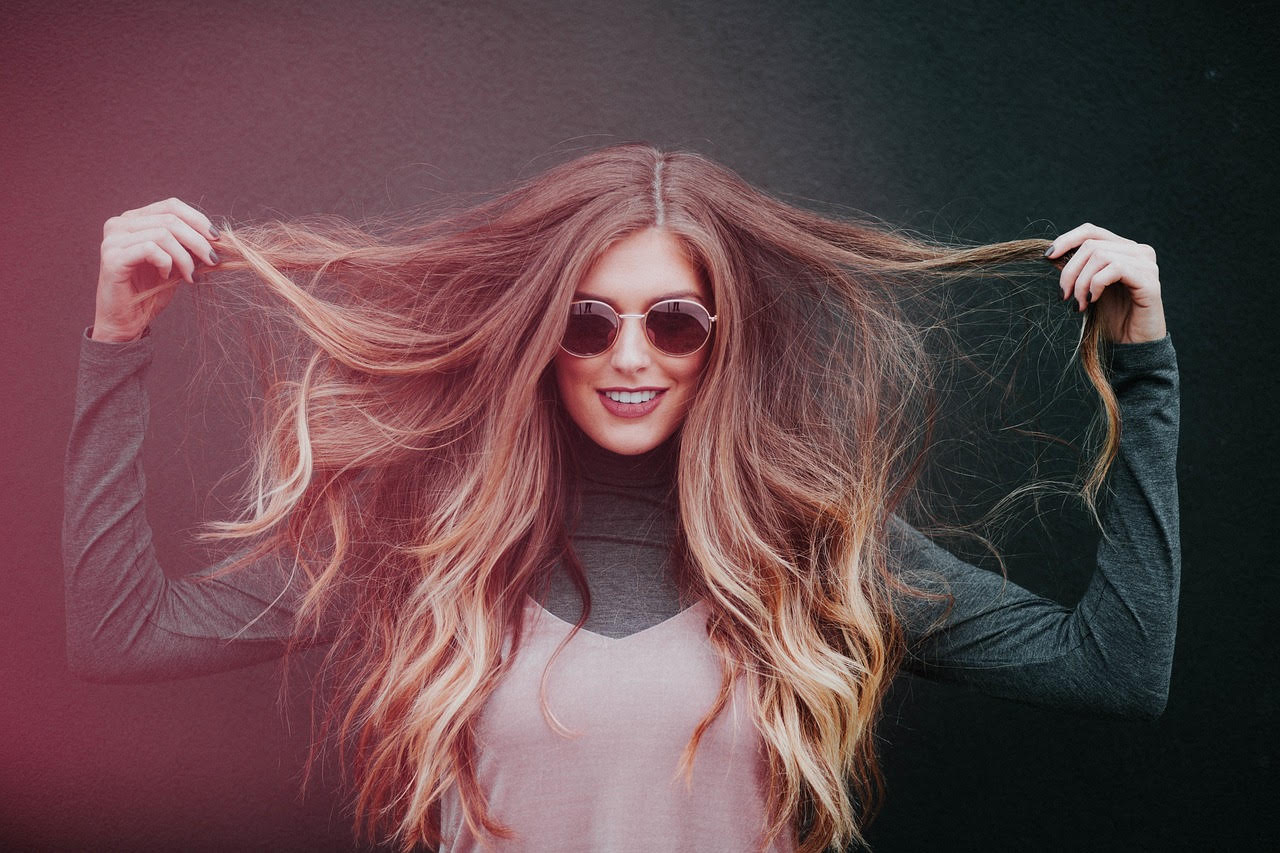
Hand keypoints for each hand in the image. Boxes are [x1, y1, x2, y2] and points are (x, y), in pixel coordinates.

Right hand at [93, 197, 221, 342]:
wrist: (127, 322)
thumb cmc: (150, 293)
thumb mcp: (176, 264)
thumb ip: (189, 247)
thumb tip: (217, 237)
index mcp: (134, 220)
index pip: (171, 206)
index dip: (198, 219)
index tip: (217, 239)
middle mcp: (119, 224)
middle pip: (170, 219)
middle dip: (198, 240)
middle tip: (213, 260)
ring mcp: (113, 239)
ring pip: (163, 233)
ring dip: (185, 257)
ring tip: (191, 276)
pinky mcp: (112, 257)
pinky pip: (150, 249)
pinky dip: (167, 263)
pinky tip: (166, 277)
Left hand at [1045, 223, 1166, 343]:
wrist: (1133, 345)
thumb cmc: (1111, 317)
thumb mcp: (1089, 288)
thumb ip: (1080, 269)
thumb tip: (1051, 254)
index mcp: (1123, 249)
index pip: (1091, 231)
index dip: (1067, 239)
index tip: (1048, 257)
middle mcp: (1138, 251)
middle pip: (1091, 244)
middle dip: (1070, 271)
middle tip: (1064, 295)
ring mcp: (1146, 263)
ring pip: (1100, 255)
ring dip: (1081, 282)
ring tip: (1079, 304)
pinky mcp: (1149, 280)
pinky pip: (1114, 268)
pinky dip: (1096, 284)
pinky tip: (1092, 300)